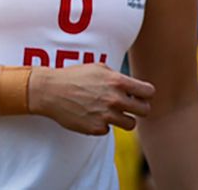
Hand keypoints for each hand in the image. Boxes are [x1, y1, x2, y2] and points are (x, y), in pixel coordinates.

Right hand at [29, 63, 154, 134]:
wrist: (48, 91)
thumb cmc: (73, 77)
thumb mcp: (97, 68)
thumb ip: (118, 77)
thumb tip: (135, 87)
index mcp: (117, 82)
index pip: (149, 92)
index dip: (145, 94)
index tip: (138, 95)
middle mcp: (114, 99)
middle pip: (145, 110)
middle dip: (139, 108)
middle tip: (128, 106)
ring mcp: (106, 115)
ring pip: (131, 124)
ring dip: (123, 118)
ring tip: (110, 112)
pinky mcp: (96, 128)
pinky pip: (109, 129)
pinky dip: (102, 124)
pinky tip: (90, 115)